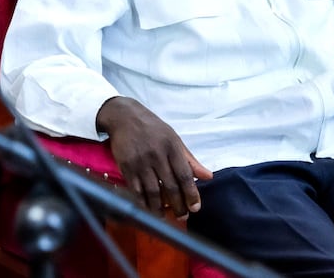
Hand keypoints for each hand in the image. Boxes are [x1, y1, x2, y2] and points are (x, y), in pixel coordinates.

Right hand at [96, 96, 212, 216]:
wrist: (124, 117)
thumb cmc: (153, 128)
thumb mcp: (174, 139)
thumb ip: (190, 159)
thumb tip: (208, 177)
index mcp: (172, 147)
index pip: (185, 175)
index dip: (191, 194)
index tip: (196, 208)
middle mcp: (157, 155)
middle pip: (170, 186)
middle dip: (178, 205)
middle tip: (183, 216)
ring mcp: (140, 162)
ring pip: (153, 192)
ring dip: (160, 208)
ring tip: (165, 216)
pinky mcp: (126, 167)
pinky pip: (136, 190)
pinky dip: (143, 202)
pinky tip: (148, 209)